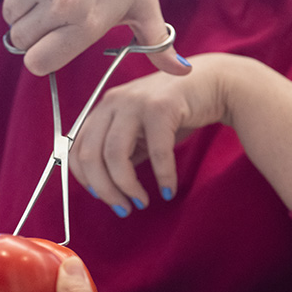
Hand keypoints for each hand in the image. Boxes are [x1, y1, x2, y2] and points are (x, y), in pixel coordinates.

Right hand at [2, 0, 188, 76]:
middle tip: (52, 17)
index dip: (40, 58)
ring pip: (11, 16)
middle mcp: (61, 5)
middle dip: (32, 34)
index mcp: (87, 24)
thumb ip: (157, 45)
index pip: (38, 63)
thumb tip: (183, 72)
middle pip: (21, 41)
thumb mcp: (144, 6)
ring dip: (24, 12)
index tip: (49, 46)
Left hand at [69, 52, 230, 214]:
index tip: (100, 196)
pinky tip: (168, 190)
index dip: (84, 179)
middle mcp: (113, 102)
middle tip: (122, 208)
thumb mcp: (139, 132)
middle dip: (104, 190)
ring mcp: (135, 102)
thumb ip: (121, 153)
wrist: (214, 82)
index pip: (77, 148)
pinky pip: (156, 152)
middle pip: (91, 155)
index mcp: (103, 109)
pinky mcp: (161, 106)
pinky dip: (162, 176)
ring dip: (127, 187)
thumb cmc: (175, 111)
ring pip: (115, 155)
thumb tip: (104, 185)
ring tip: (140, 202)